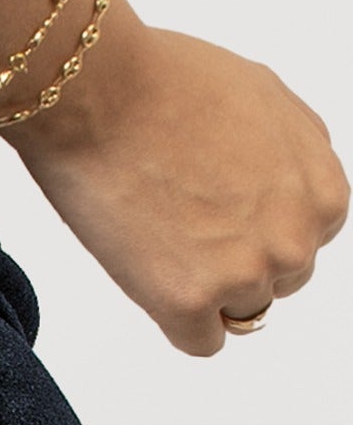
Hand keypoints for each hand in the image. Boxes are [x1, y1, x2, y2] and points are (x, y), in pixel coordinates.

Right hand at [0, 16, 349, 356]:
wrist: (101, 96)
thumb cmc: (165, 83)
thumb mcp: (267, 100)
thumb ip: (292, 157)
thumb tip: (284, 191)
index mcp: (323, 193)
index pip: (304, 242)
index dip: (254, 227)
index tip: (216, 212)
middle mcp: (294, 239)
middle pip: (272, 282)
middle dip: (232, 259)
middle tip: (179, 221)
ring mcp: (243, 274)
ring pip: (236, 312)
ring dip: (201, 286)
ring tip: (158, 238)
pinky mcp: (188, 301)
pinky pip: (199, 341)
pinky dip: (176, 318)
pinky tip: (151, 277)